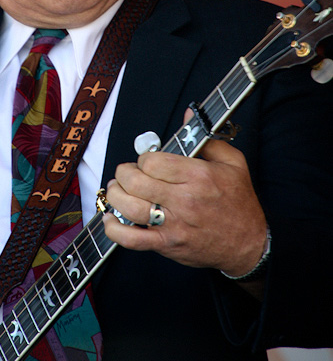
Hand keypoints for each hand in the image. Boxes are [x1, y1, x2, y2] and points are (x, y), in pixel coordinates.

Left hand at [104, 130, 267, 276]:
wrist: (249, 244)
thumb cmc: (239, 203)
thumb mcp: (233, 163)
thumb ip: (207, 139)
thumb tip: (186, 116)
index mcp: (198, 176)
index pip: (153, 161)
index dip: (144, 158)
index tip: (147, 160)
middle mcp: (184, 200)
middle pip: (135, 182)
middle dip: (124, 173)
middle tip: (126, 172)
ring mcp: (173, 224)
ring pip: (129, 207)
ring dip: (115, 195)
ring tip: (117, 189)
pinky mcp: (167, 244)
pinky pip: (131, 240)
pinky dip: (114, 229)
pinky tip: (111, 219)